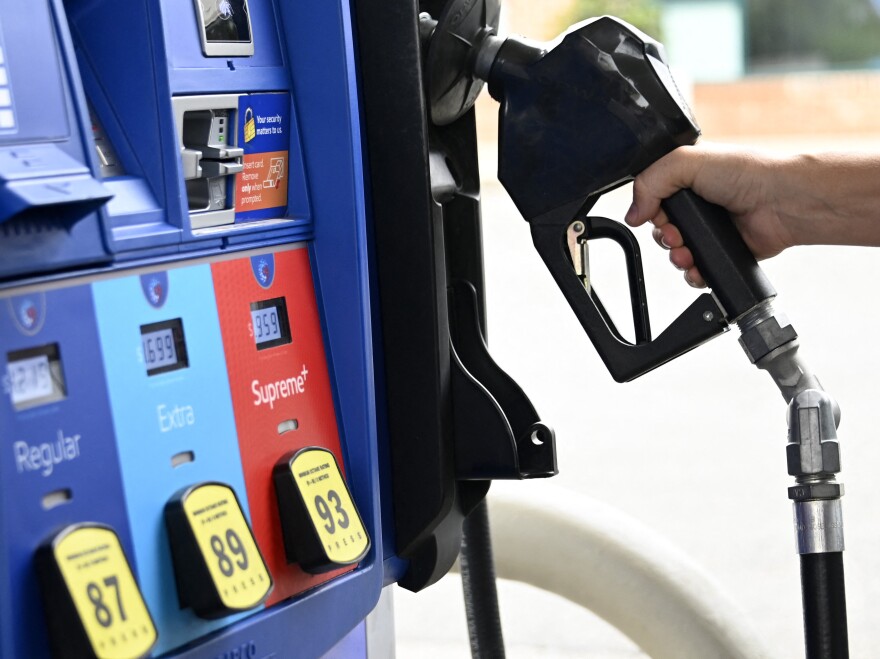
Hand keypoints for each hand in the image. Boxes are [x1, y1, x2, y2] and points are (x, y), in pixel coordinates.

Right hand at [625, 144, 795, 286]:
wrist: (782, 203)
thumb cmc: (747, 174)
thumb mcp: (686, 161)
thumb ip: (650, 181)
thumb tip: (633, 214)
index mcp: (686, 180)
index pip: (652, 200)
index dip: (649, 212)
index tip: (657, 216)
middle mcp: (697, 205)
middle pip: (661, 230)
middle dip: (664, 238)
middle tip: (677, 235)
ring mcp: (709, 230)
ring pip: (676, 253)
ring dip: (676, 257)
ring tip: (688, 254)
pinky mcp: (720, 252)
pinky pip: (696, 271)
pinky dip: (693, 274)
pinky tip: (697, 268)